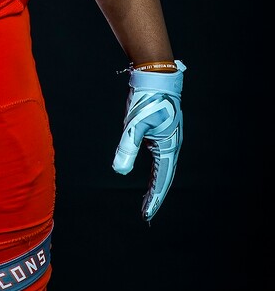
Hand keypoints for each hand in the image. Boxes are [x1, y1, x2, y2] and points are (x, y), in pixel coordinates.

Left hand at [112, 61, 185, 220]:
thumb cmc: (147, 98)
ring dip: (156, 184)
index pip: (161, 180)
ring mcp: (168, 138)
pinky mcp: (162, 132)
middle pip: (164, 177)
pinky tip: (149, 174)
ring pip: (163, 168)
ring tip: (147, 200)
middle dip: (156, 196)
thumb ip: (128, 147)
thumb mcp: (134, 124)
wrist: (156, 75)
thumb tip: (119, 171)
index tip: (146, 215)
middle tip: (145, 213)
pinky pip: (159, 157)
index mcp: (168, 146)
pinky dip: (155, 170)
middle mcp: (171, 145)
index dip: (154, 198)